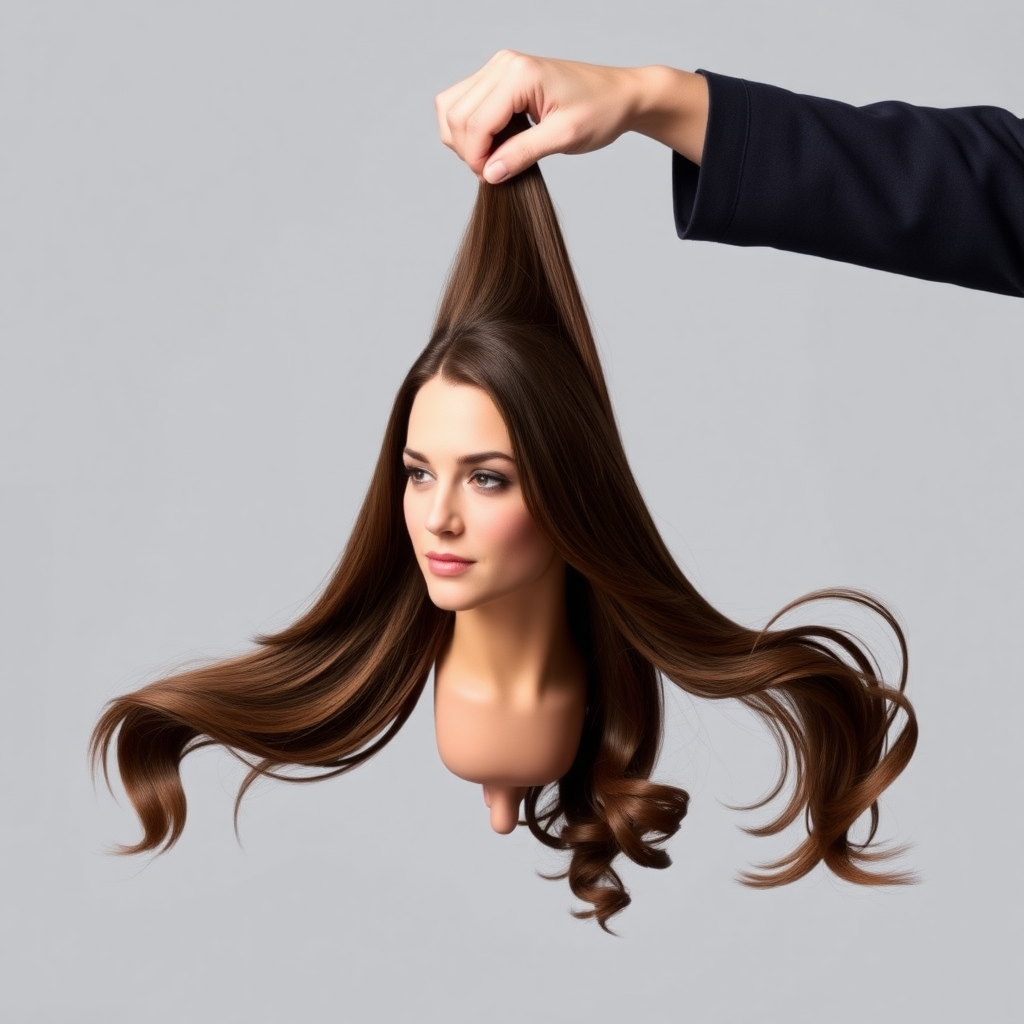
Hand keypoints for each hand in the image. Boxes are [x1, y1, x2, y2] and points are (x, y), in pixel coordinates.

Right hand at [435, 50, 709, 182]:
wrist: (619, 95)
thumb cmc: (599, 111)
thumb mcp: (564, 138)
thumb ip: (522, 154)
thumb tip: (490, 174)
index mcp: (518, 74)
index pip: (474, 123)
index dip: (477, 159)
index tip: (494, 179)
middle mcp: (502, 64)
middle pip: (455, 115)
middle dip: (468, 151)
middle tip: (497, 172)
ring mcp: (498, 67)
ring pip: (451, 108)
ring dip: (464, 140)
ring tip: (495, 157)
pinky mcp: (498, 76)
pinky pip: (463, 103)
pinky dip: (469, 129)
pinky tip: (494, 143)